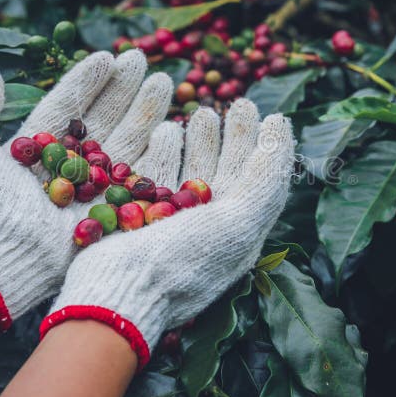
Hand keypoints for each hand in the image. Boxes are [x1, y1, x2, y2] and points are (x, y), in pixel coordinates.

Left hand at [0, 50, 172, 328]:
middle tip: (143, 60)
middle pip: (103, 119)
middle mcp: (70, 166)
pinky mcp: (114, 209)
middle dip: (124, 89)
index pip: (68, 106)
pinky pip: (140, 174)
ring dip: (146, 110)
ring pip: (126, 141)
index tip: (108, 56)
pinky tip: (172, 125)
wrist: (6, 255)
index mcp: (39, 149)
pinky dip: (157, 150)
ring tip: (164, 81)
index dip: (87, 81)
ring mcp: (94, 188)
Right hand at [41, 99, 294, 366]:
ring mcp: (173, 221)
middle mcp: (209, 227)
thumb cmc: (182, 261)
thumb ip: (265, 180)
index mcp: (239, 232)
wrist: (117, 294)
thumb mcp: (238, 223)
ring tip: (203, 111)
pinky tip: (166, 128)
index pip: (261, 182)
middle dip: (236, 135)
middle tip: (239, 102)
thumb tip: (279, 134)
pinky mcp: (139, 214)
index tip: (272, 115)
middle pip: (229, 171)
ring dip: (202, 139)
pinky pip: (159, 176)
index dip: (270, 148)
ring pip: (194, 170)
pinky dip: (166, 151)